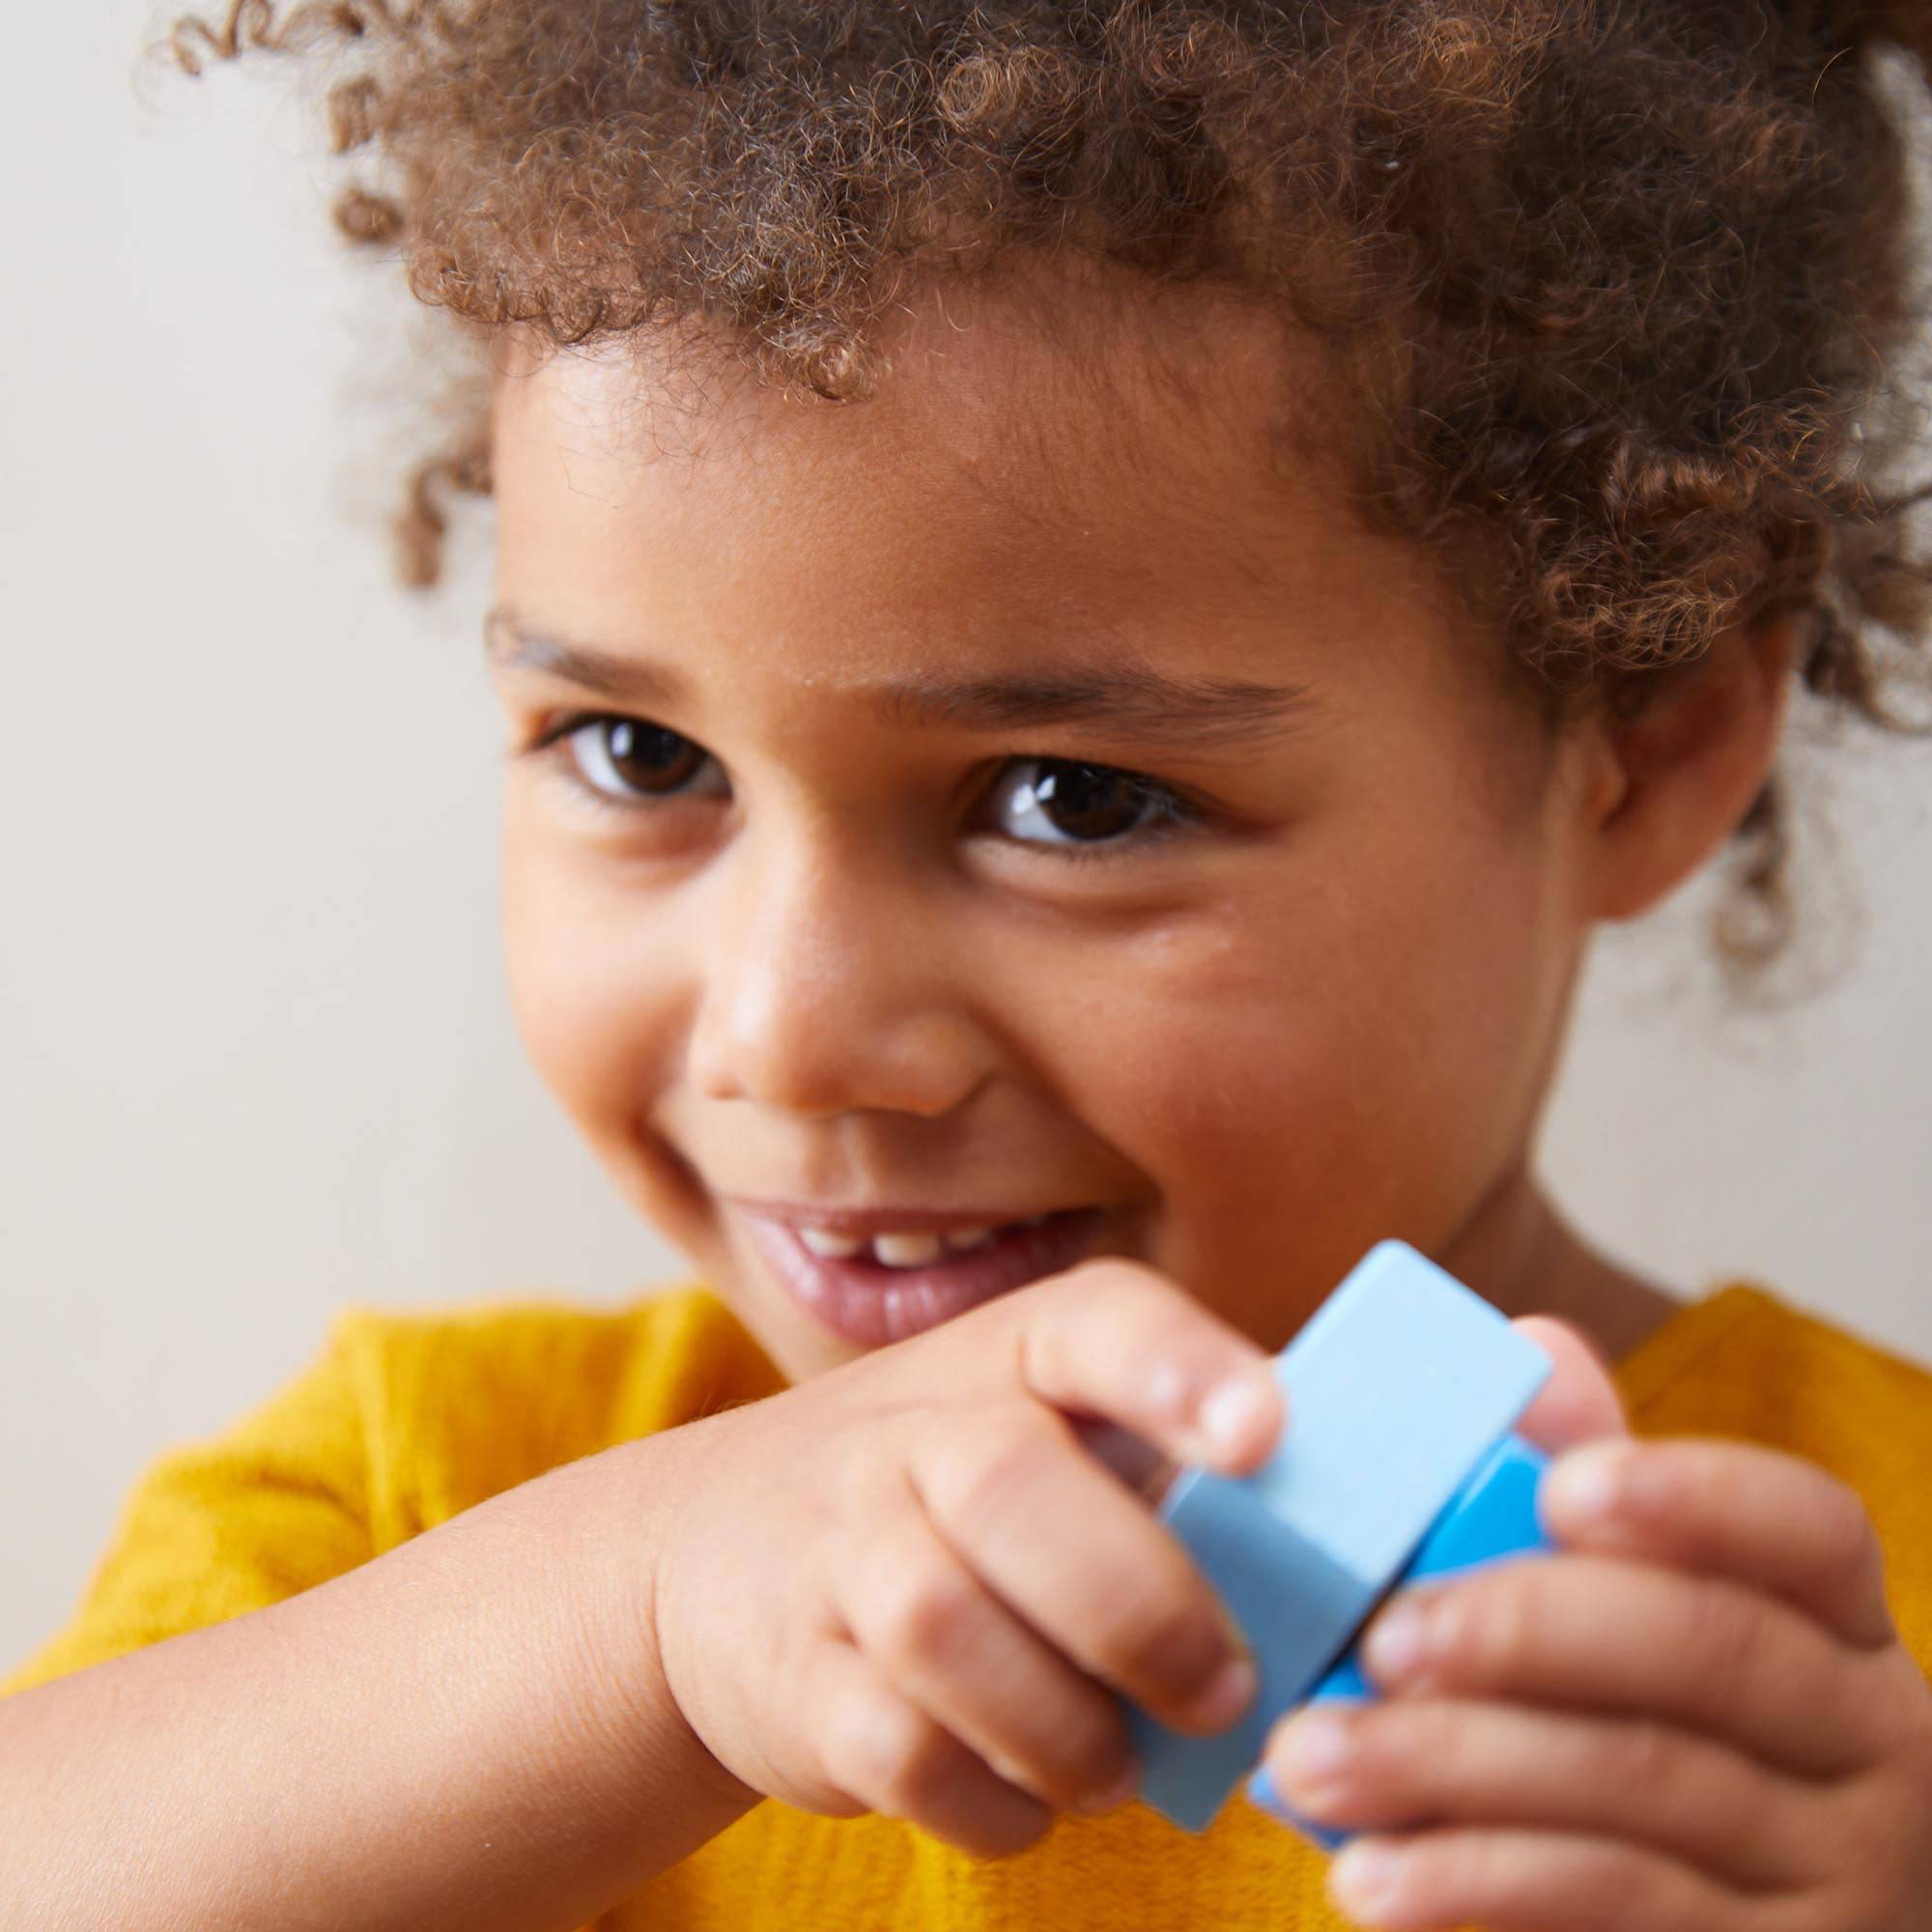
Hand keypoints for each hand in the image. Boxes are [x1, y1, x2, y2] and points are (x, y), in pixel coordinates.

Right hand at [639, 1259, 1288, 1856]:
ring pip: (942, 1624)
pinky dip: (990, 1799)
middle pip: (1007, 1482)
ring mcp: (837, 1548)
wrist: (713, 1555)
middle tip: (1224, 1690)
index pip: (1094, 1321)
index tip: (1265, 1434)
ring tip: (1120, 1762)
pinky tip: (1034, 1795)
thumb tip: (1372, 1540)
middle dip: (1139, 1605)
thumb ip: (1177, 1465)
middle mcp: (911, 1430)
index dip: (1179, 1369)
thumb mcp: (1042, 1432)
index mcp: (1010, 1356)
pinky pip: (894, 1748)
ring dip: (1062, 1721)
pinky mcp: (794, 1675)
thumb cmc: (948, 1493)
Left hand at [1256, 1418, 1931, 1927]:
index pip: (1807, 1529)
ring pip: (1641, 1789)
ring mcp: (1835, 1874)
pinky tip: (1371, 1874)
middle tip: (1381, 1635)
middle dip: (1526, 1629)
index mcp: (1837, 1622)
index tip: (1560, 1485)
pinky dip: (1477, 1886)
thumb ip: (1590, 1496)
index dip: (1692, 1498)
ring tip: (1313, 1755)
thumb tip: (1532, 1346)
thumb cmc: (1659, 1733)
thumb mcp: (1639, 1615)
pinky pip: (1617, 1912)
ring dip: (1454, 1767)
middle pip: (1709, 1653)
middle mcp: (1868, 1740)